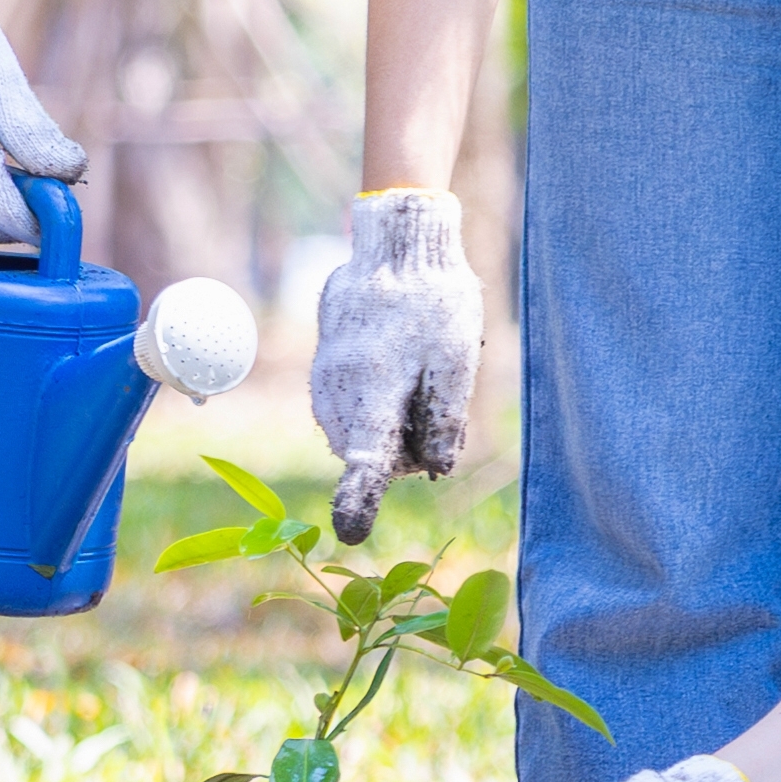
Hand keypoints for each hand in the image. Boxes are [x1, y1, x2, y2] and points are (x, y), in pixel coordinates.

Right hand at [310, 191, 477, 541]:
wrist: (394, 247)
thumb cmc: (434, 302)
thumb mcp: (458, 359)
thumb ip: (446, 418)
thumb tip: (437, 469)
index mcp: (373, 397)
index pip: (364, 464)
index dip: (360, 502)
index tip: (350, 534)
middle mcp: (338, 396)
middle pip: (372, 454)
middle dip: (405, 445)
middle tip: (436, 395)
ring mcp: (324, 384)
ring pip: (359, 433)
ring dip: (390, 423)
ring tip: (417, 370)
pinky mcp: (323, 371)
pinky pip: (350, 410)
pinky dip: (375, 403)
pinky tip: (396, 365)